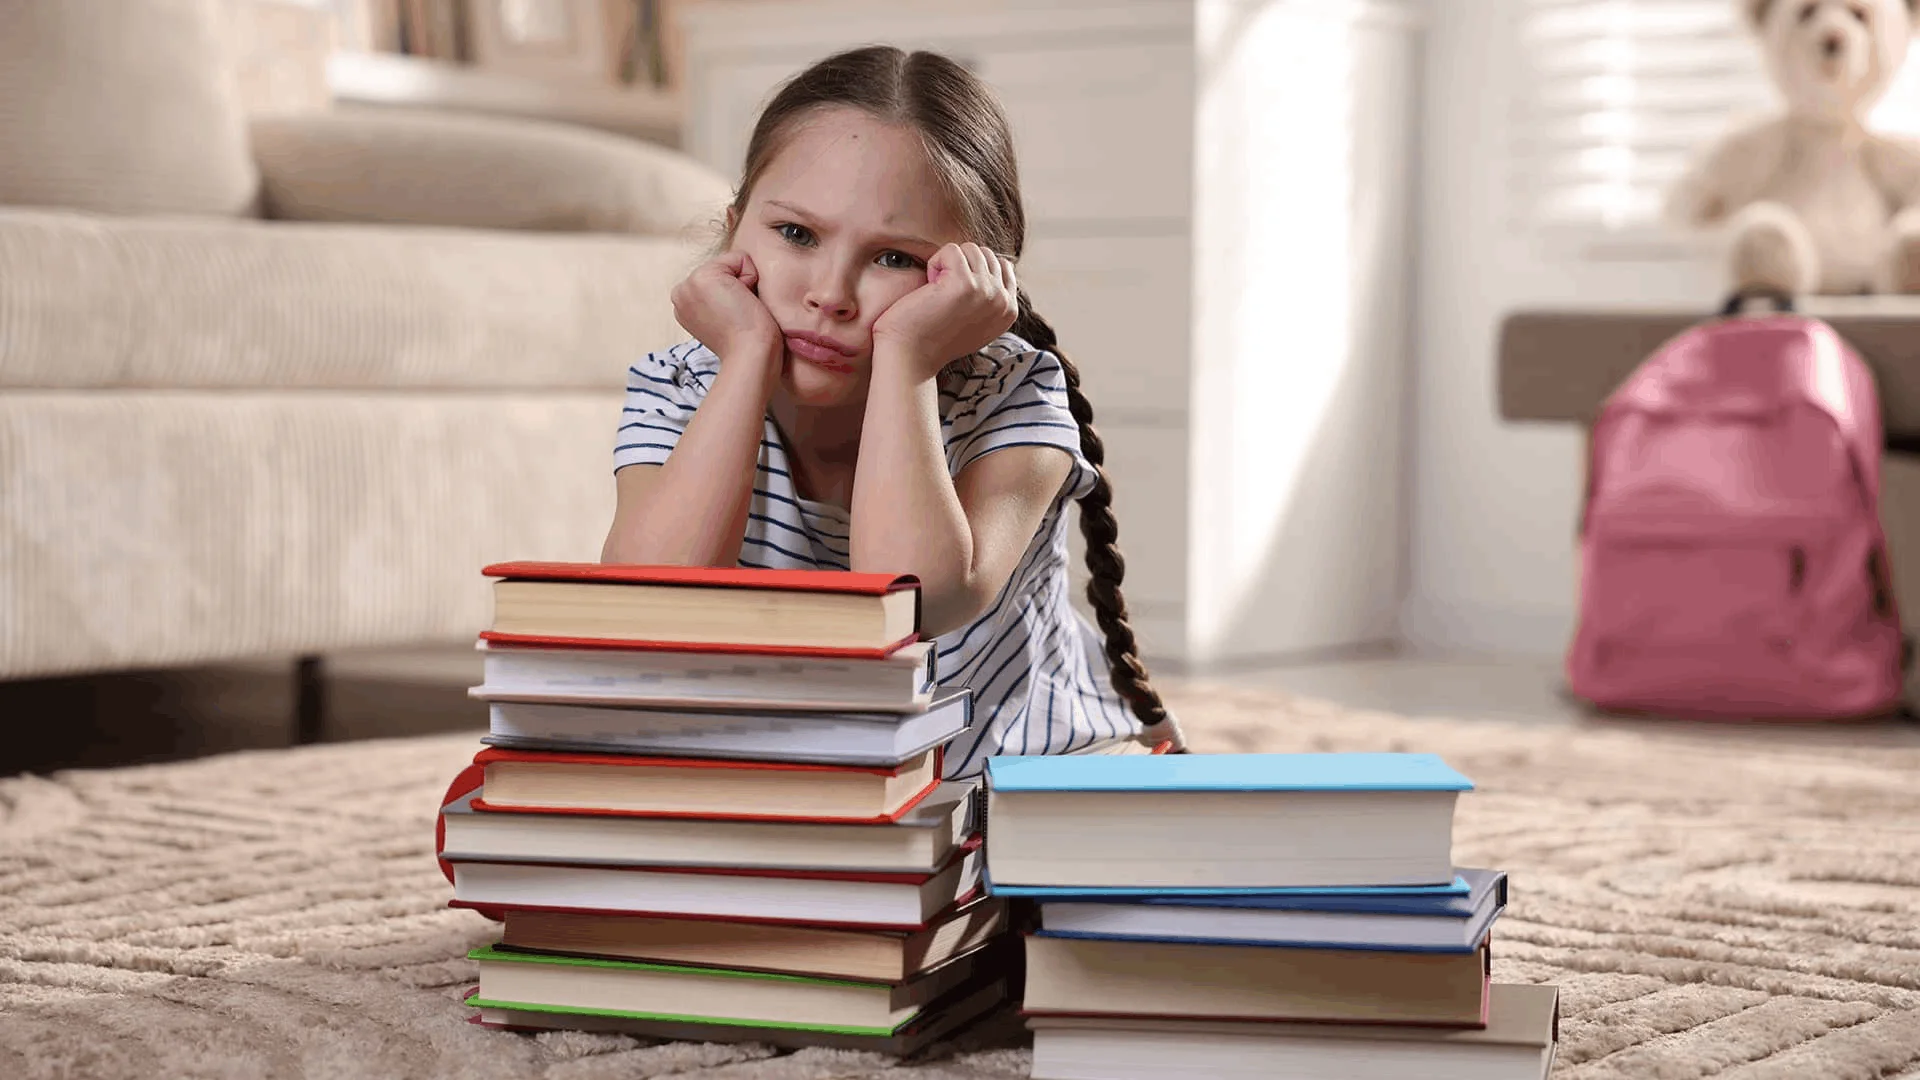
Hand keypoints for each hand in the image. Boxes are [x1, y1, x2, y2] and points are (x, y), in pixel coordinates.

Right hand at [670, 251, 781, 370]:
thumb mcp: (725, 319)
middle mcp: (680, 293)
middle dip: (740, 286)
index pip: (719, 279)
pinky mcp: (703, 277)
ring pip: (732, 263)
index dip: (736, 294)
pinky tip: (744, 302)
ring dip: (746, 283)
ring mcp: (688, 284)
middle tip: (739, 316)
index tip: (734, 320)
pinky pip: (741, 258)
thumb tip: (735, 291)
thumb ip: (720, 301)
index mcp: (685, 305)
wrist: (750, 356)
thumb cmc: (748, 345)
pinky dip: (751, 277)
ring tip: (741, 311)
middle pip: (725, 268)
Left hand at [871, 242, 1017, 377]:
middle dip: (960, 267)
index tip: (956, 297)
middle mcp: (1004, 301)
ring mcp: (987, 292)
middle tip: (944, 296)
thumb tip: (1002, 265)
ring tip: (937, 293)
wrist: (911, 357)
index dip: (973, 271)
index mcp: (1010, 310)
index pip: (1003, 265)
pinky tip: (929, 289)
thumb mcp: (975, 319)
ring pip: (969, 249)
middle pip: (985, 254)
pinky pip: (951, 250)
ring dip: (947, 265)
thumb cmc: (935, 337)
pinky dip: (934, 264)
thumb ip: (991, 297)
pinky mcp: (966, 284)